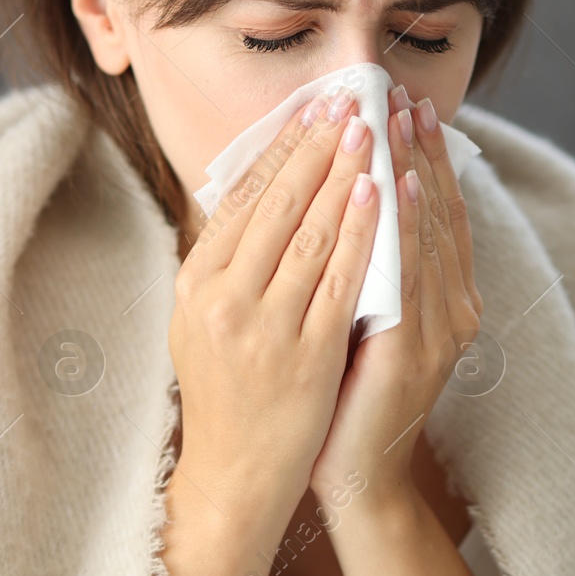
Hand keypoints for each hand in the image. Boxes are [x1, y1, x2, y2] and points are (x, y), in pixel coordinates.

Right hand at [169, 88, 382, 525]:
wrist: (235, 475)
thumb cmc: (226, 391)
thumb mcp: (202, 319)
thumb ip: (227, 261)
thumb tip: (255, 188)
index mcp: (194, 283)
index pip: (241, 198)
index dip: (281, 148)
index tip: (310, 108)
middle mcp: (221, 299)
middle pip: (277, 205)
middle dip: (318, 146)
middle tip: (349, 101)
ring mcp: (263, 327)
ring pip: (312, 232)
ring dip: (345, 173)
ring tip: (370, 129)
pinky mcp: (306, 354)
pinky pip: (341, 279)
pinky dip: (362, 230)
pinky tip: (380, 193)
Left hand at [309, 88, 482, 507]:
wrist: (353, 477)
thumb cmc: (345, 394)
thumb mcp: (357, 315)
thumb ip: (361, 265)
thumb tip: (335, 196)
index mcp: (442, 298)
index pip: (434, 210)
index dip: (422, 157)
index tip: (402, 104)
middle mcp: (453, 307)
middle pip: (438, 211)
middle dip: (418, 150)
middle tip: (400, 92)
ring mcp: (441, 330)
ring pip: (429, 233)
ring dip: (412, 170)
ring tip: (398, 118)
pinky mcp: (416, 352)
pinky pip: (411, 275)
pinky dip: (405, 226)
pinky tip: (395, 186)